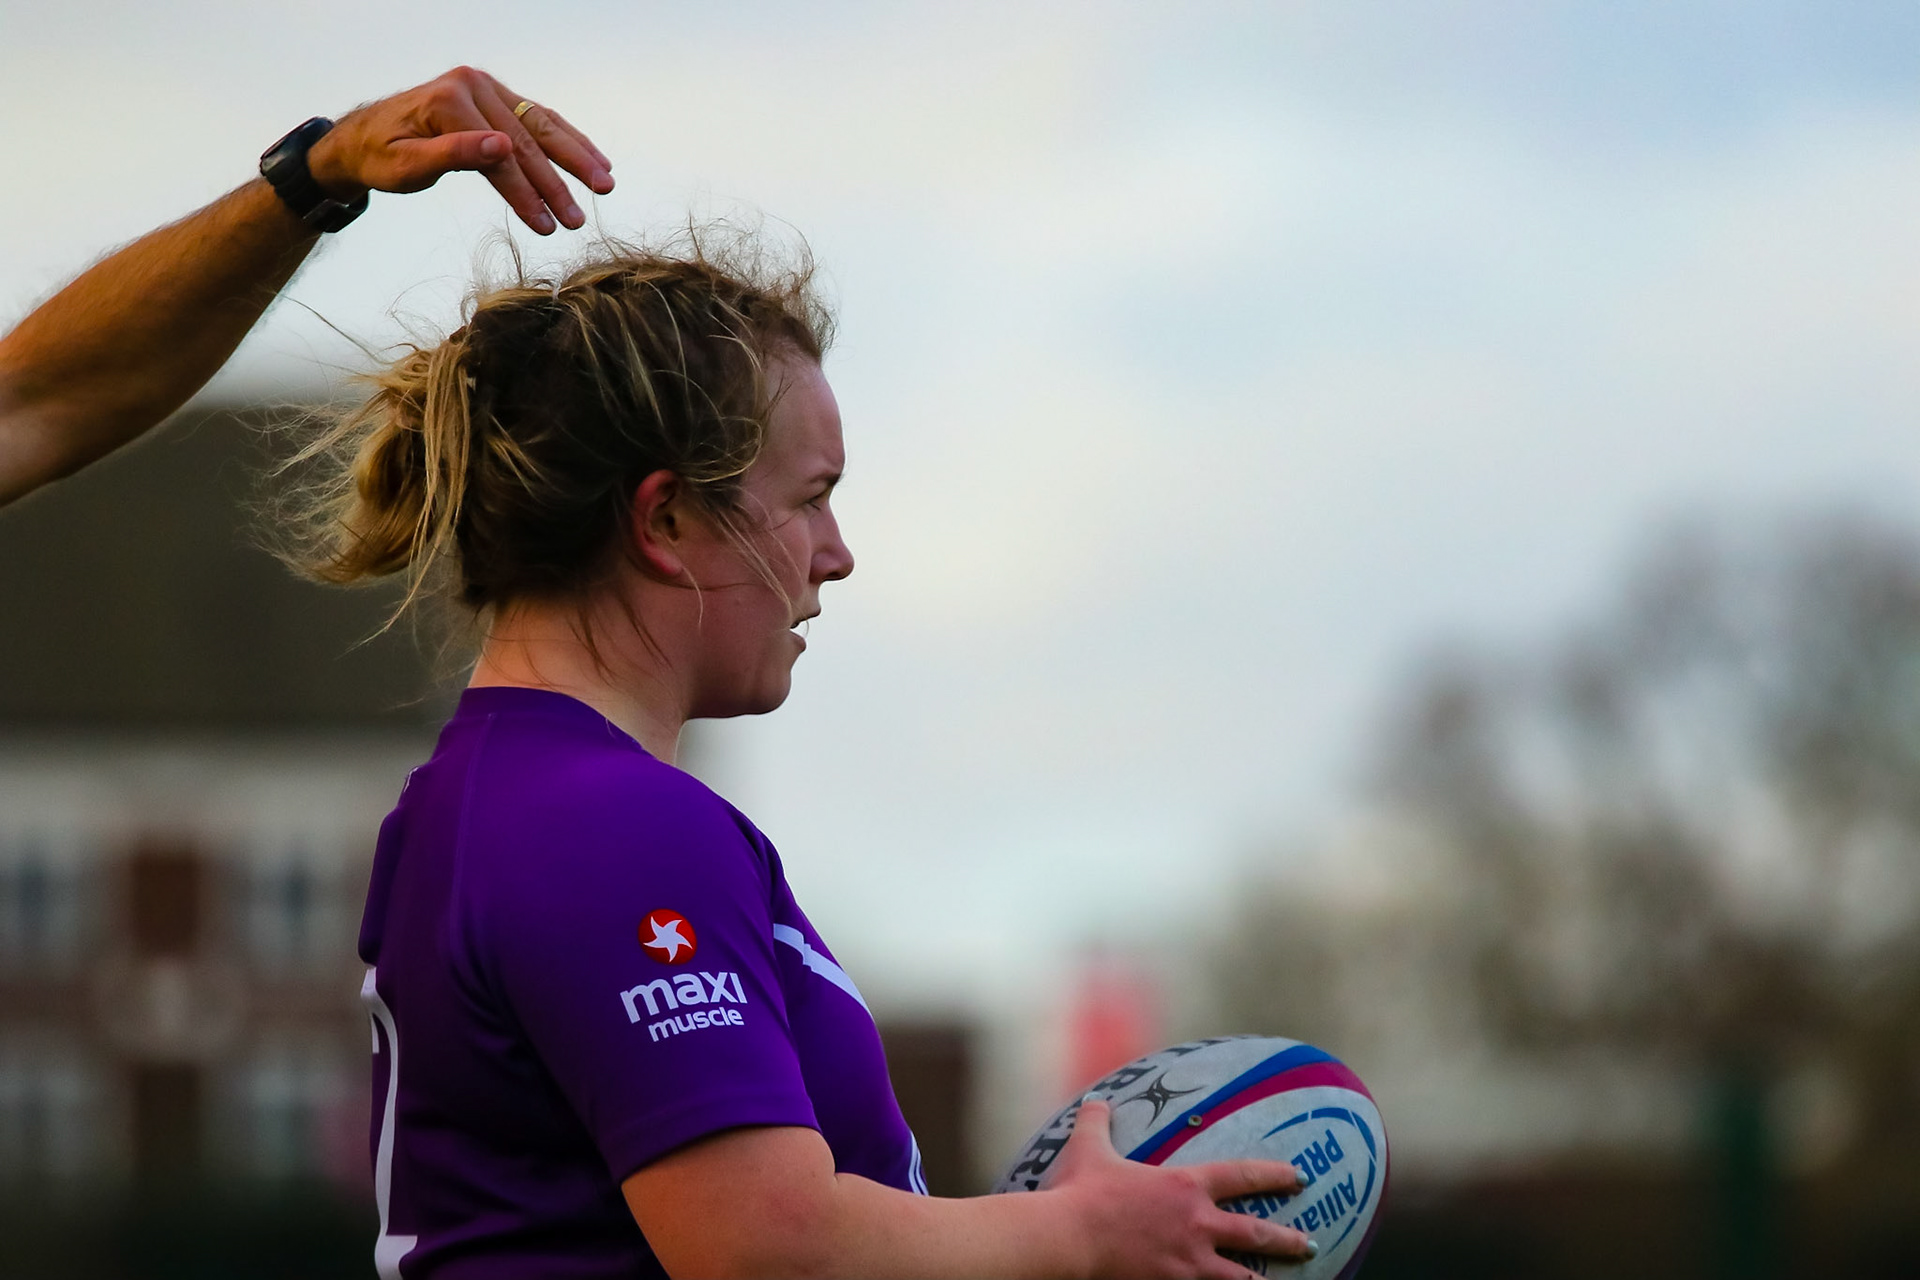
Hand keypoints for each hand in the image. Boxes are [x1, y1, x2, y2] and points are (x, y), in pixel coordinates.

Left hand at [305, 66, 613, 234]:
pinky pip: (538, 119)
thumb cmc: (379, 157)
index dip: (526, 193)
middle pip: (528, 138)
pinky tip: (593, 160)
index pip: (500, 155)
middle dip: (558, 182)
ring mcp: (487, 89)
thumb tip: (501, 148)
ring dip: (576, 156)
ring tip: (605, 185)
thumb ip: (453, 155)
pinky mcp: (496, 97)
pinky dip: (567, 140)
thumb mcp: (406, 166)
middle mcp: (473, 86)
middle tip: (580, 218)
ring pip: (542, 125)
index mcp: (451, 100)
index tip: (547, 226)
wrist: (362, 138)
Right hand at [1049, 1098, 1316, 1279]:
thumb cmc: (1081, 1192)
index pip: (1241, 1175)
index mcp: (1184, 1186)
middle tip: (1309, 1244)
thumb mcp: (1089, 1148)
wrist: (1069, 1237)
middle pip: (1255, 1234)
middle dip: (1287, 1240)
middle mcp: (1196, 1224)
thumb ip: (1097, 1122)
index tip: (1298, 1177)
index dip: (1273, 1175)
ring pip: (1240, 1277)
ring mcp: (1189, 1263)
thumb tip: (1095, 1100)